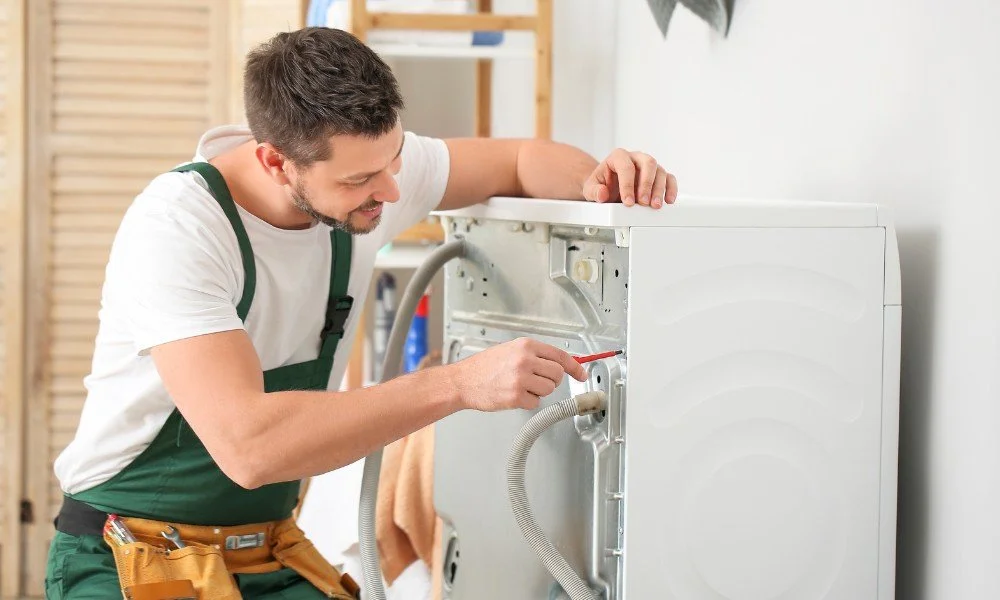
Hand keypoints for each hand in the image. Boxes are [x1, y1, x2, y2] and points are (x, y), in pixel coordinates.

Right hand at [446, 337, 587, 411]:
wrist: (463, 381)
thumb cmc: (484, 367)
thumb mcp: (510, 351)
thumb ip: (535, 355)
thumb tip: (561, 364)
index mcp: (525, 346)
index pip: (560, 356)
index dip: (575, 367)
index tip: (582, 374)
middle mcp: (525, 360)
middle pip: (558, 375)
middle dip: (551, 381)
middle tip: (537, 381)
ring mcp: (521, 378)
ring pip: (548, 390)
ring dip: (538, 391)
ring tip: (519, 386)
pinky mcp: (516, 396)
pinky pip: (536, 403)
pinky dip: (527, 402)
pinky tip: (512, 395)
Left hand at [582, 149, 677, 208]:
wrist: (607, 186)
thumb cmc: (600, 185)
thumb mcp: (590, 189)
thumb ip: (594, 191)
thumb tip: (602, 193)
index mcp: (618, 157)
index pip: (626, 166)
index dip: (627, 185)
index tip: (628, 202)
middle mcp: (635, 157)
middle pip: (648, 163)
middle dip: (647, 184)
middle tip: (643, 203)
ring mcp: (648, 166)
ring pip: (660, 171)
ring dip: (659, 189)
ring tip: (655, 206)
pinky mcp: (657, 175)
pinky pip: (669, 178)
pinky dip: (671, 189)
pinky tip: (668, 201)